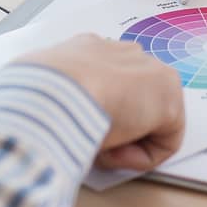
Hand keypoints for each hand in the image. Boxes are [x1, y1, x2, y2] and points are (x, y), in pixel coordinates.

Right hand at [16, 34, 185, 171]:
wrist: (52, 93)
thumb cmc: (35, 93)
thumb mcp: (37, 90)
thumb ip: (52, 98)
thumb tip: (45, 116)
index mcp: (90, 48)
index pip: (105, 80)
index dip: (92, 111)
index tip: (74, 129)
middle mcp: (124, 54)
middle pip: (131, 99)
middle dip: (115, 125)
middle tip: (87, 141)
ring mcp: (152, 73)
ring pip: (147, 122)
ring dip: (124, 142)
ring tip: (95, 147)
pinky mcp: (170, 102)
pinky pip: (162, 143)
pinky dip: (138, 158)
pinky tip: (111, 152)